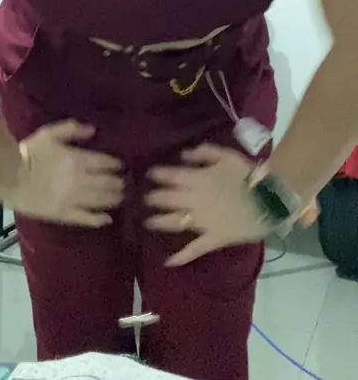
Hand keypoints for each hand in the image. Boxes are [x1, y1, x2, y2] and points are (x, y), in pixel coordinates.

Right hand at [4, 120, 123, 227]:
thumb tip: (94, 130)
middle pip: (107, 183)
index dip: (116, 164)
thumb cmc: (30, 152)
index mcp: (77, 159)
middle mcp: (79, 180)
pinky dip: (98, 219)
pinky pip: (85, 218)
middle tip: (125, 183)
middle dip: (119, 183)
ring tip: (121, 198)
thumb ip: (72, 129)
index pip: (105, 162)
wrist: (10, 176)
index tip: (121, 166)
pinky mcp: (63, 214)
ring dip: (114, 199)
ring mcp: (72, 199)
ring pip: (100, 201)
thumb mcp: (50, 134)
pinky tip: (107, 219)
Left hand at [146, 144, 269, 266]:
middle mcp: (195, 201)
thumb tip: (183, 157)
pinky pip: (196, 248)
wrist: (269, 198)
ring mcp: (203, 222)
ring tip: (148, 222)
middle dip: (155, 198)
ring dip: (160, 221)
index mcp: (198, 180)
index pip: (172, 177)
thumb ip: (203, 153)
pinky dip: (182, 256)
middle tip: (145, 198)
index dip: (159, 175)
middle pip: (169, 199)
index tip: (150, 174)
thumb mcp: (226, 155)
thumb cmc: (248, 174)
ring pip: (175, 222)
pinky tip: (169, 261)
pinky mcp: (214, 238)